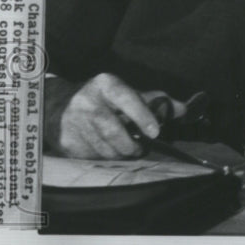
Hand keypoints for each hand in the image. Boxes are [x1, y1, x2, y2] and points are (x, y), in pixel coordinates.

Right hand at [45, 73, 164, 158]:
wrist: (59, 106)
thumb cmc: (106, 101)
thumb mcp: (129, 94)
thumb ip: (157, 102)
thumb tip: (185, 109)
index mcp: (105, 84)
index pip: (126, 98)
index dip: (141, 115)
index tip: (155, 132)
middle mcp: (86, 101)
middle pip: (115, 132)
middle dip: (133, 146)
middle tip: (141, 148)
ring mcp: (73, 122)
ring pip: (106, 151)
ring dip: (121, 155)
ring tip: (126, 149)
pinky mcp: (66, 142)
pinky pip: (94, 160)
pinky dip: (106, 160)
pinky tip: (107, 150)